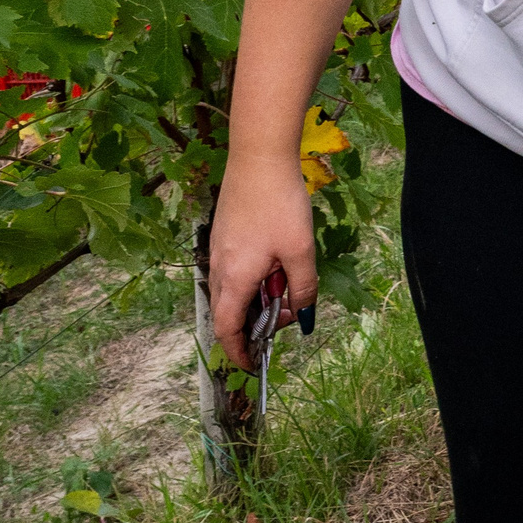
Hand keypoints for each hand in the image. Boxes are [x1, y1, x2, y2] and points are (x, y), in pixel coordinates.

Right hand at [206, 151, 317, 369]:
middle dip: (257, 322)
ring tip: (287, 281)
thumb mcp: (301, 252)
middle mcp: (218, 268)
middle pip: (230, 312)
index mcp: (234, 278)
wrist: (259, 160)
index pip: (227, 328)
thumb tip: (303, 315)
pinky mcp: (225, 237)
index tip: (252, 363)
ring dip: (258, 298)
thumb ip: (303, 287)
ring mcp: (218, 251)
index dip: (237, 351)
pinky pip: (234, 272)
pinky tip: (277, 264)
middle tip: (290, 310)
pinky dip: (253, 280)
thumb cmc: (280, 205)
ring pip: (232, 291)